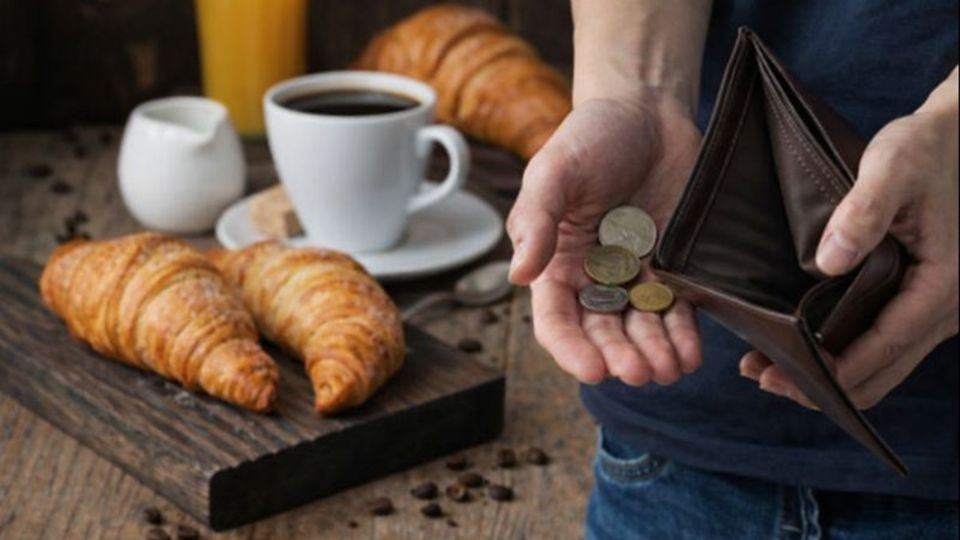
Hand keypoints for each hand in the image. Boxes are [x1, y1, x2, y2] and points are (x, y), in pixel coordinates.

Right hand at [507, 96, 702, 384]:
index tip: (593, 370)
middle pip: (602, 332)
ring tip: (668, 370)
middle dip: (619, 357)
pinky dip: (683, 336)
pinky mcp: (673, 266)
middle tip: (638, 372)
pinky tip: (690, 355)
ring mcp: (635, 273)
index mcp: (557, 261)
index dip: (571, 349)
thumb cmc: (591, 137)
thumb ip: (536, 220)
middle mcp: (594, 275)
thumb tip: (518, 274)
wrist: (647, 111)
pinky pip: (676, 310)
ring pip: (641, 329)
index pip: (556, 319)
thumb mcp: (555, 171)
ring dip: (652, 354)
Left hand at [741, 70, 959, 408]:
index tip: (777, 378)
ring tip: (767, 366)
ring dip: (829, 374)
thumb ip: (863, 211)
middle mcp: (947, 309)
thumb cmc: (927, 147)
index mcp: (942, 285)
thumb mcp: (893, 166)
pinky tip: (801, 344)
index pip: (883, 349)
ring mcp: (937, 309)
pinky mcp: (923, 300)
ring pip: (883, 363)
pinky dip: (844, 354)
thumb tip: (828, 263)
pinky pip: (885, 343)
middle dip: (820, 386)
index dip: (829, 375)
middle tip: (761, 377)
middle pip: (881, 371)